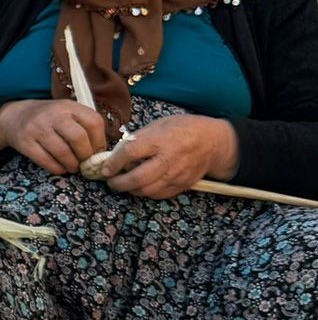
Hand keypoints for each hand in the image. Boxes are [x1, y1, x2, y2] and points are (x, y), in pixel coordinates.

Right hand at [0, 99, 107, 174]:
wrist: (15, 116)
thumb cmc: (49, 119)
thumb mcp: (67, 113)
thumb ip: (84, 125)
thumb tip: (102, 151)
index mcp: (69, 106)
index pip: (93, 122)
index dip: (100, 141)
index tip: (97, 152)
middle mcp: (54, 115)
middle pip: (78, 138)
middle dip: (85, 155)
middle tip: (85, 162)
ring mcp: (38, 129)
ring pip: (62, 152)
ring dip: (71, 164)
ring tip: (73, 167)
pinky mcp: (26, 143)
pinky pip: (45, 160)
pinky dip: (56, 168)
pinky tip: (60, 169)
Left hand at [99, 115, 237, 199]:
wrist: (213, 142)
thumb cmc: (183, 129)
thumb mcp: (160, 124)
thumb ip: (138, 138)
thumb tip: (117, 153)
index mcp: (161, 140)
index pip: (130, 152)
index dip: (114, 162)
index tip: (105, 168)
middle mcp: (168, 159)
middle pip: (137, 178)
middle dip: (118, 183)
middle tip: (111, 181)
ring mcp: (176, 174)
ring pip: (146, 190)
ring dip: (130, 190)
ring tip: (123, 184)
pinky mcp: (181, 185)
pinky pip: (158, 195)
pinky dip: (145, 193)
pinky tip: (139, 187)